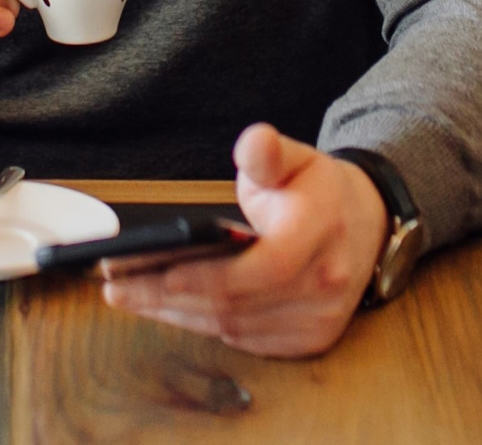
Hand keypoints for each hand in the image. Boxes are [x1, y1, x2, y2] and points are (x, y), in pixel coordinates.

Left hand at [99, 124, 387, 358]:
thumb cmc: (317, 190)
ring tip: (128, 294)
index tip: (156, 270)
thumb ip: (267, 152)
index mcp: (320, 231)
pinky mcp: (310, 340)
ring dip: (176, 314)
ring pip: (233, 327)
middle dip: (168, 296)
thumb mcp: (295, 157)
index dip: (204, 276)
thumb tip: (254, 141)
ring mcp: (319, 318)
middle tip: (115, 284)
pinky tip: (167, 309)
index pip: (259, 267)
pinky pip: (245, 341)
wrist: (367, 225)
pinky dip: (202, 325)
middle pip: (235, 303)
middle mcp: (325, 283)